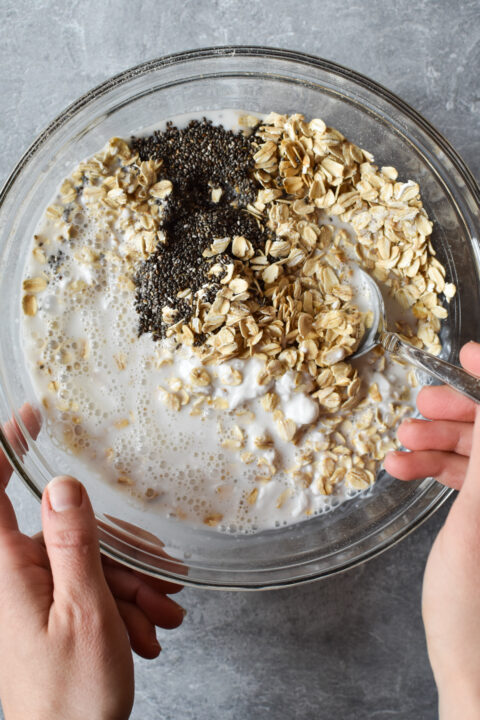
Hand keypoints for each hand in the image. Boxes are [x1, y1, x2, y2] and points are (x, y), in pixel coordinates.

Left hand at [0, 405, 184, 719]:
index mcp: (10, 569)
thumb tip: (61, 484)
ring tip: (157, 620)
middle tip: (158, 584)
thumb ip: (72, 542)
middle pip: (69, 532)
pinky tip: (144, 629)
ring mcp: (35, 594)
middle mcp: (17, 576)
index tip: (33, 416)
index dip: (7, 446)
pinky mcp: (51, 611)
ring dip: (129, 585)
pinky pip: (90, 586)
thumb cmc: (70, 699)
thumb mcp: (85, 612)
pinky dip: (122, 601)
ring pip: (89, 561)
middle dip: (118, 553)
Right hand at [385, 342, 479, 717]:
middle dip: (459, 414)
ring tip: (399, 443)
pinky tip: (402, 466)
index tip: (468, 352)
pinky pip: (468, 481)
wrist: (474, 671)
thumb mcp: (479, 520)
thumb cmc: (476, 608)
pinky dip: (434, 470)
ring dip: (437, 444)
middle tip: (421, 403)